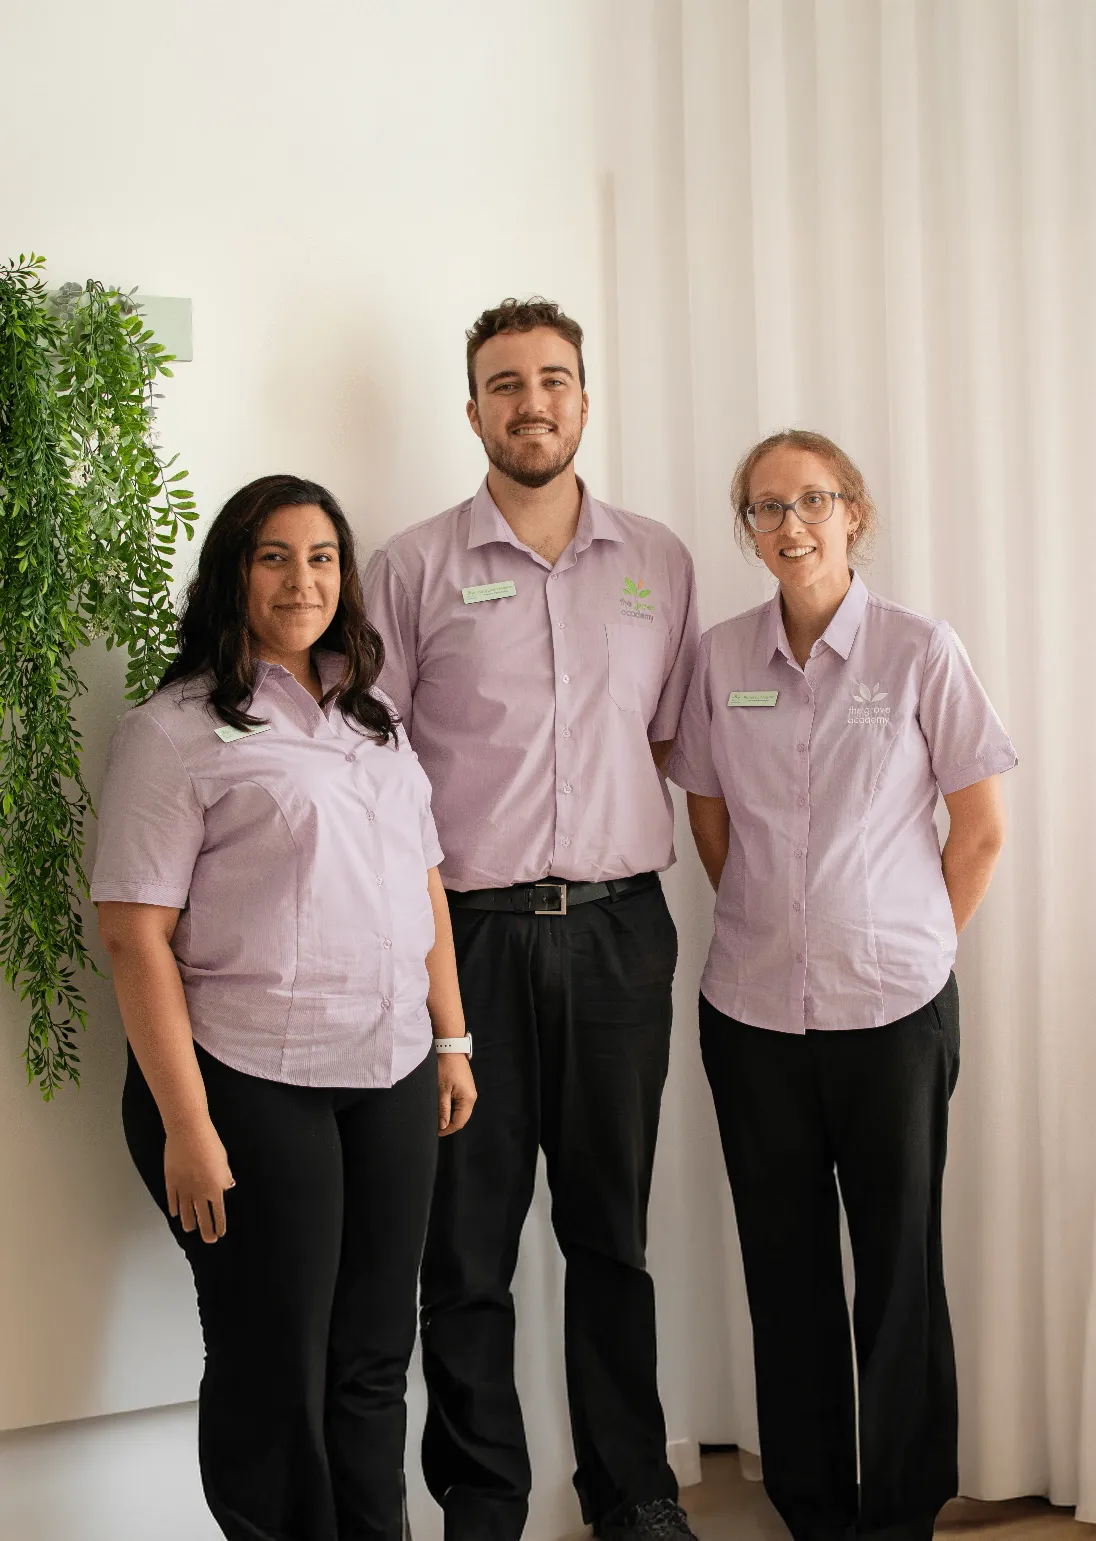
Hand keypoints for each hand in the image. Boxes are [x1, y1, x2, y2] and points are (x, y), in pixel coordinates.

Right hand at [164, 1119, 234, 1242]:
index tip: (220, 1233)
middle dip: (206, 1231)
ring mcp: (183, 1189)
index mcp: (215, 1188)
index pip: (218, 1213)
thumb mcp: (224, 1161)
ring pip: (185, 1213)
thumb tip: (227, 1186)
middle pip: (203, 1218)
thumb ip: (224, 1176)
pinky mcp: (170, 1181)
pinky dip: (174, 1208)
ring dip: (189, 1223)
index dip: (219, 1225)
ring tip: (190, 1229)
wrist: (188, 1132)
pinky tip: (175, 1214)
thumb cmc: (209, 1143)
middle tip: (208, 1240)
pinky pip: (172, 1200)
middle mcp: (199, 1192)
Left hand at [437, 1052, 476, 1135]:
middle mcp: (472, 1096)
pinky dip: (451, 1106)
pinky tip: (441, 1104)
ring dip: (449, 1114)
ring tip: (436, 1114)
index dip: (447, 1130)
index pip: (459, 1122)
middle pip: (461, 1118)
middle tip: (433, 1124)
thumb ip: (443, 1110)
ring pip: (460, 1110)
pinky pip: (459, 1102)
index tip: (434, 1132)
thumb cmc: (445, 1067)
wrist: (450, 1048)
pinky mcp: (465, 1087)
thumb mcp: (441, 1090)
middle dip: (448, 1123)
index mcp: (468, 1099)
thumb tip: (443, 1126)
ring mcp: (469, 1091)